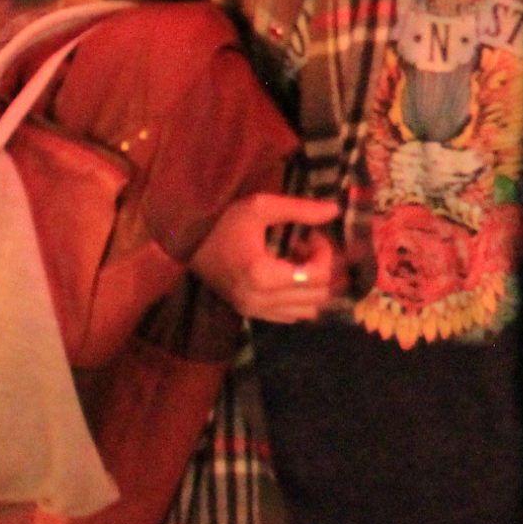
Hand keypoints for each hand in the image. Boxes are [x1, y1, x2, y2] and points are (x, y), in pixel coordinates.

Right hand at [188, 192, 341, 322]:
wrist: (187, 242)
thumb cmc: (223, 221)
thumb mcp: (261, 206)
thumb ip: (300, 209)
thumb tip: (335, 211)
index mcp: (263, 275)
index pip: (318, 276)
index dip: (324, 253)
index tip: (311, 235)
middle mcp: (259, 300)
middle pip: (317, 296)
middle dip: (319, 269)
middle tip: (305, 247)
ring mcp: (253, 311)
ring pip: (307, 311)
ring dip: (310, 286)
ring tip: (295, 261)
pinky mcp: (249, 314)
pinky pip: (289, 316)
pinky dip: (298, 299)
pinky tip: (286, 276)